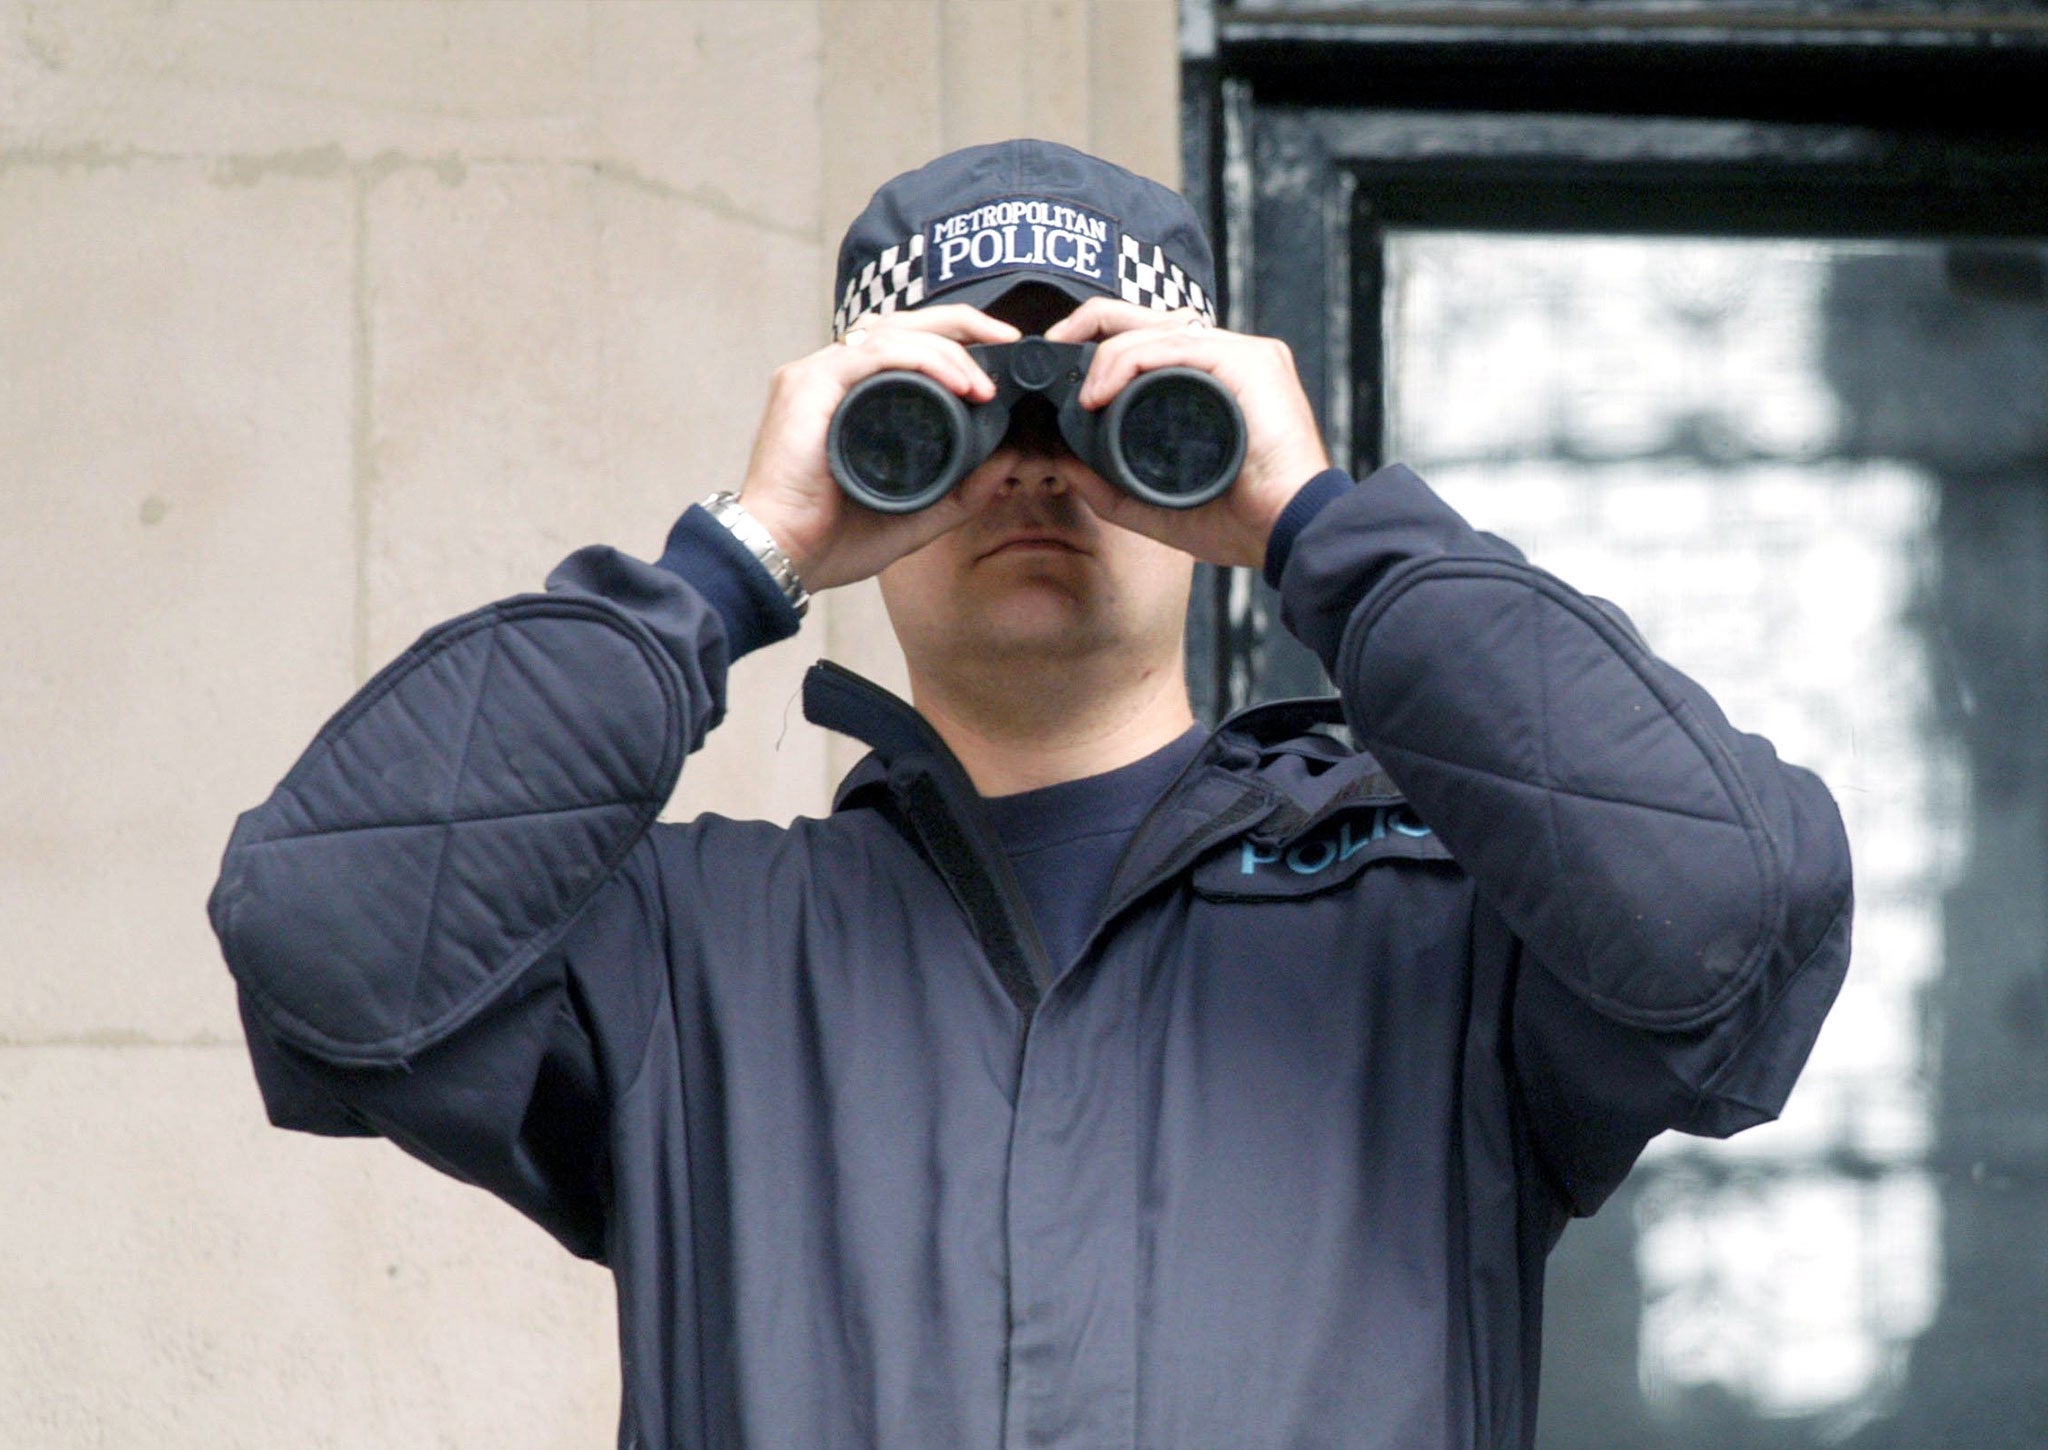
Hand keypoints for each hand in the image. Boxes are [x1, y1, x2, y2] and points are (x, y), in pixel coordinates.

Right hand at [736, 305, 1020, 591]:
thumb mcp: (918, 514)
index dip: (956, 341)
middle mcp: (831, 374)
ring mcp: (816, 375)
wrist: (784, 557)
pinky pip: (875, 353)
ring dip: (947, 347)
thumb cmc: (833, 538)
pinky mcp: (808, 385)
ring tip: (984, 381)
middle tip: (1008, 339)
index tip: (1001, 359)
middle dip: (962, 324)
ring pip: (892, 331)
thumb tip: (1010, 457)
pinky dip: (922, 359)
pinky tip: (957, 381)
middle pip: (902, 324)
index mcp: (850, 394)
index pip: (906, 344)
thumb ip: (964, 490)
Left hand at [1043, 299, 1330, 568]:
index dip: (1100, 347)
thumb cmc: (1240, 521)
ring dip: (1103, 356)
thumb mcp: (1156, 505)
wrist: (1288, 533)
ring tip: (1080, 396)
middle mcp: (1228, 358)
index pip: (1149, 341)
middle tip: (1051, 350)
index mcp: (1213, 381)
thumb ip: (1110, 486)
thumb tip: (1062, 462)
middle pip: (1148, 320)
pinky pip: (1173, 346)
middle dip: (1089, 327)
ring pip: (1154, 331)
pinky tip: (1101, 394)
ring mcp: (1241, 354)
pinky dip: (1128, 362)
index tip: (1059, 371)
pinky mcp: (1248, 361)